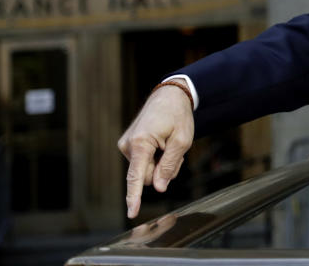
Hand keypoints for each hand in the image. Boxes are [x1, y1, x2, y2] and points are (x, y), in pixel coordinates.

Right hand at [117, 84, 194, 218]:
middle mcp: (128, 145)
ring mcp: (126, 145)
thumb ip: (169, 165)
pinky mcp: (128, 146)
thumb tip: (159, 188)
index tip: (131, 212)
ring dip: (161, 163)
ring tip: (168, 143)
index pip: (137, 176)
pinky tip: (162, 144)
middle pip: (148, 176)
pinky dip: (156, 158)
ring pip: (147, 171)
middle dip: (163, 170)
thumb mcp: (182, 141)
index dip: (134, 196)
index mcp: (140, 143)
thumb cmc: (177, 116)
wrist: (169, 96)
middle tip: (175, 150)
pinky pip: (144, 163)